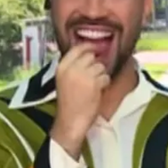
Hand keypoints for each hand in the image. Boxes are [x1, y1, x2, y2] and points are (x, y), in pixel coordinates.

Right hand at [50, 44, 109, 158]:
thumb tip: (90, 55)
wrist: (71, 120)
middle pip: (91, 56)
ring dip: (101, 75)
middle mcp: (72, 68)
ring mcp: (84, 75)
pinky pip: (106, 77)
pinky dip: (105, 83)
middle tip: (93, 76)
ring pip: (101, 66)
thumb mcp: (65, 79)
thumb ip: (74, 67)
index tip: (95, 48)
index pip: (77, 48)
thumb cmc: (69, 102)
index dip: (89, 47)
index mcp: (62, 67)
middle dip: (95, 64)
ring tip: (94, 86)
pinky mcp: (94, 83)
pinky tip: (98, 91)